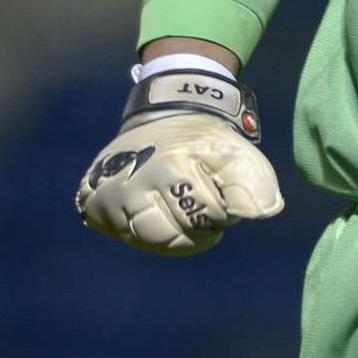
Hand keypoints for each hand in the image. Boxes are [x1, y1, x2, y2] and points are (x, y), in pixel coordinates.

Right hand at [75, 69, 283, 254]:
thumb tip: (264, 212)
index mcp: (170, 166)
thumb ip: (254, 182)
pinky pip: (128, 238)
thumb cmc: (203, 140)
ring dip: (174, 232)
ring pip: (151, 241)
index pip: (208, 216)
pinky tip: (158, 210)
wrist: (161, 115)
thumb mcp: (236, 150)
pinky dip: (149, 232)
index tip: (217, 189)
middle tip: (199, 201)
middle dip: (197, 224)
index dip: (221, 209)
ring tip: (182, 208)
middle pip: (175, 235)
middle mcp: (132, 183)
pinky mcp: (93, 208)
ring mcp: (108, 197)